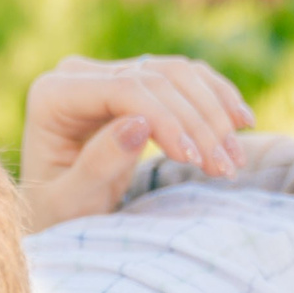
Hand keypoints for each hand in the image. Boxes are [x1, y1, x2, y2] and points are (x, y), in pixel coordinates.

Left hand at [20, 55, 255, 232]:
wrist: (55, 218)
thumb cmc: (56, 218)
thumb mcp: (70, 204)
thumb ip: (97, 165)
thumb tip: (138, 123)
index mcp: (53, 95)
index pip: (124, 90)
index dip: (167, 119)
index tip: (196, 160)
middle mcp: (78, 74)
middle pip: (154, 78)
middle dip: (197, 123)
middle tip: (227, 169)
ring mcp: (106, 74)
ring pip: (175, 74)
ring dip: (214, 113)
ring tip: (235, 159)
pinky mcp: (132, 83)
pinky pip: (182, 78)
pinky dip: (214, 98)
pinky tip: (241, 122)